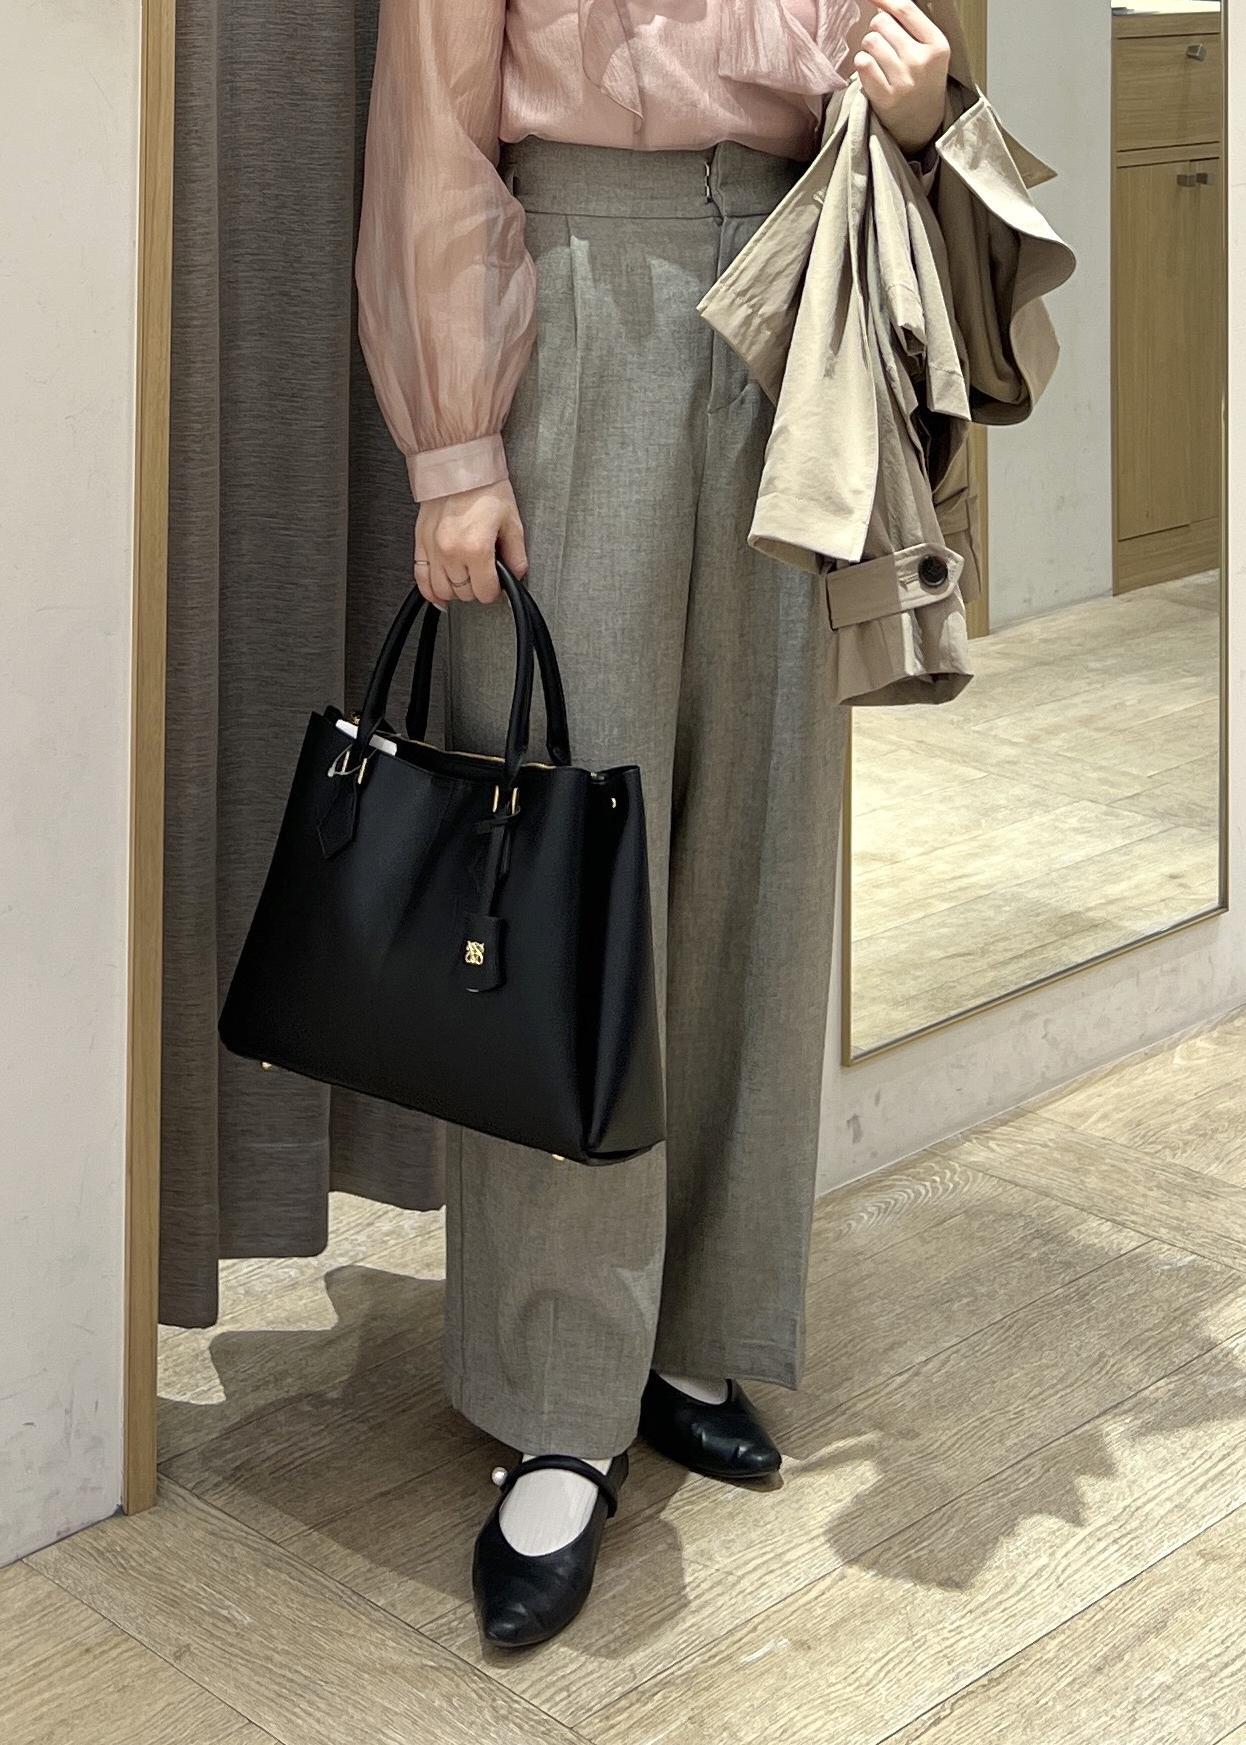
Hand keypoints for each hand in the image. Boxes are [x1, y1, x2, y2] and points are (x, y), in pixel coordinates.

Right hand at [414, 479, 528, 607]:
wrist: (458, 465)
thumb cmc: (484, 487)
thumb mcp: (511, 521)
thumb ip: (516, 554)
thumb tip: (516, 574)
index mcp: (476, 548)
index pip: (485, 592)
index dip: (495, 590)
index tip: (497, 583)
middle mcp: (451, 552)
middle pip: (464, 593)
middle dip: (477, 588)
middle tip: (483, 575)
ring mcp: (433, 548)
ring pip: (442, 590)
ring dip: (455, 590)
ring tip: (465, 579)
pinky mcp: (420, 542)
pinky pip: (420, 578)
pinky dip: (429, 590)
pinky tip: (439, 592)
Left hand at [853, 0, 950, 158]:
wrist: (923, 125)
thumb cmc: (923, 81)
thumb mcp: (930, 51)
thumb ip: (911, 26)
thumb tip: (881, 2)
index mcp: (937, 44)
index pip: (905, 9)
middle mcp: (921, 61)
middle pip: (881, 23)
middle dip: (877, 30)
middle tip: (886, 46)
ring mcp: (903, 80)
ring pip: (869, 41)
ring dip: (869, 48)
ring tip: (880, 61)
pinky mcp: (885, 97)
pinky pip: (862, 63)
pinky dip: (862, 64)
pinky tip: (872, 72)